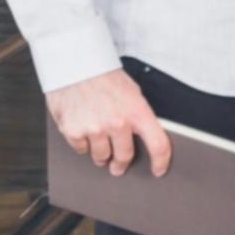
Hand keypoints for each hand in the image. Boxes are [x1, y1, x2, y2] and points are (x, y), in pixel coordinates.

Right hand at [46, 69, 170, 177]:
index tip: (159, 170)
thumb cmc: (105, 76)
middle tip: (118, 166)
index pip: (158, 144)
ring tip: (99, 143)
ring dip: (101, 155)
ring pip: (101, 157)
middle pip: (124, 157)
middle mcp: (117, 123)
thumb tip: (143, 136)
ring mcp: (95, 129)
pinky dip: (83, 144)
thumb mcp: (132, 92)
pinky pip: (81, 150)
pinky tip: (83, 130)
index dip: (161, 161)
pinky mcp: (74, 131)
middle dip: (121, 164)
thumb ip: (137, 114)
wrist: (76, 64)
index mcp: (137, 111)